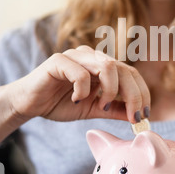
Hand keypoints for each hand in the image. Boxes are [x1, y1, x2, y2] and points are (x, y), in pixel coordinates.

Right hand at [7, 46, 149, 123]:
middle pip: (124, 69)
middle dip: (134, 95)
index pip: (131, 73)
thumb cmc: (60, 103)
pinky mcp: (59, 61)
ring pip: (108, 66)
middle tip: (133, 117)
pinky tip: (76, 99)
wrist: (30, 104)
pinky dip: (83, 90)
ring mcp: (76, 56)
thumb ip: (115, 109)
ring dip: (110, 91)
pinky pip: (81, 73)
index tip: (144, 116)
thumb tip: (139, 117)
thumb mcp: (94, 109)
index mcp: (103, 66)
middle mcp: (93, 57)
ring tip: (101, 106)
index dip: (142, 93)